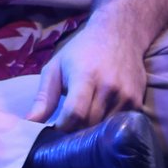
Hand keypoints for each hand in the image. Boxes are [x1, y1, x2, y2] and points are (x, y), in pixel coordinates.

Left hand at [26, 21, 149, 131]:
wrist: (120, 35)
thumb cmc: (81, 52)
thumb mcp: (56, 67)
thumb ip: (43, 97)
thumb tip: (29, 123)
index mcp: (85, 76)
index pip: (75, 113)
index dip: (62, 127)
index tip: (54, 130)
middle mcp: (109, 87)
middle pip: (89, 124)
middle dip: (74, 131)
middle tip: (65, 128)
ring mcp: (126, 96)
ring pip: (104, 129)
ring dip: (91, 131)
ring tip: (81, 123)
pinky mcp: (137, 103)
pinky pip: (118, 126)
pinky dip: (106, 127)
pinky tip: (98, 118)